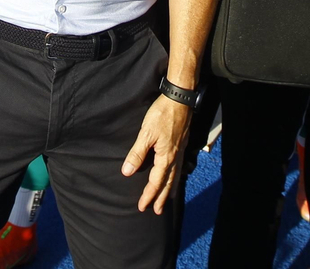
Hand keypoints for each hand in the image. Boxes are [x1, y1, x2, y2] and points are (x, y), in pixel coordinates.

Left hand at [122, 95, 191, 213]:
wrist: (180, 99)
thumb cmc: (162, 114)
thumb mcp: (146, 133)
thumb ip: (136, 153)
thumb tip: (127, 172)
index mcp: (165, 157)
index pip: (156, 182)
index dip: (148, 195)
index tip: (142, 207)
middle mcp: (175, 157)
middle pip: (168, 183)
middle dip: (161, 197)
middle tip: (157, 211)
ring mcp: (180, 150)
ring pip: (176, 175)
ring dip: (170, 189)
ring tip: (168, 199)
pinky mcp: (182, 143)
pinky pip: (179, 166)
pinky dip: (176, 176)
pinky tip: (174, 175)